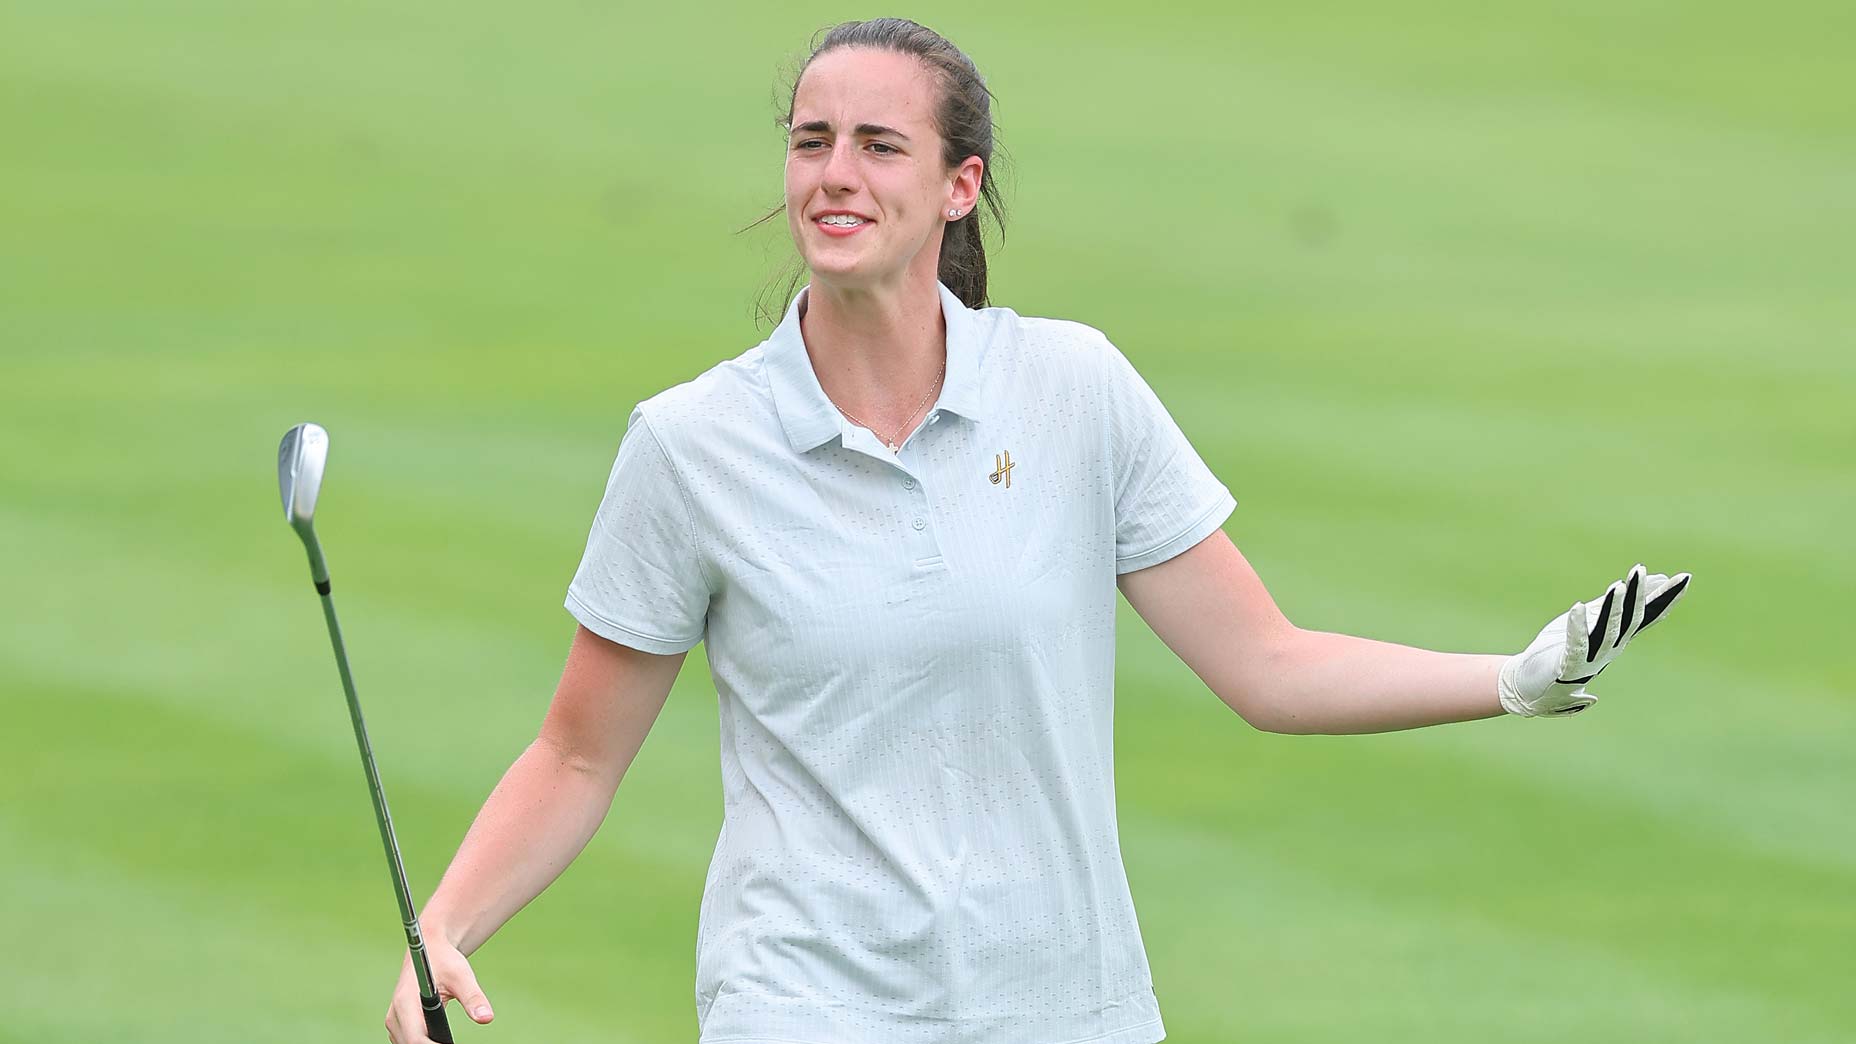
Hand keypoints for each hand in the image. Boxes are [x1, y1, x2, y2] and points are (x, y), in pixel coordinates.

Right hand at [384, 933, 494, 1043]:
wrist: (431, 950)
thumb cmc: (445, 960)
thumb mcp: (461, 976)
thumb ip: (473, 997)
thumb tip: (486, 1018)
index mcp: (405, 1003)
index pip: (416, 1039)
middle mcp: (395, 1015)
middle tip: (456, 1041)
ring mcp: (395, 1021)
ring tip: (451, 1039)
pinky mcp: (400, 1025)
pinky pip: (410, 1041)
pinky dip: (425, 1042)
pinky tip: (442, 1040)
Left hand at [1497, 563, 1692, 716]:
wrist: (1531, 688)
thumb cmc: (1561, 653)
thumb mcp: (1592, 624)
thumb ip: (1614, 607)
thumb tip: (1643, 589)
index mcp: (1616, 640)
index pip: (1646, 616)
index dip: (1665, 598)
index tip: (1684, 577)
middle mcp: (1609, 650)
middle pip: (1631, 619)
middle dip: (1638, 595)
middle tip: (1642, 569)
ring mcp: (1590, 659)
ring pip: (1607, 631)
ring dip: (1613, 608)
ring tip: (1618, 584)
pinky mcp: (1568, 666)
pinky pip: (1576, 644)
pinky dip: (1578, 626)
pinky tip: (1577, 607)